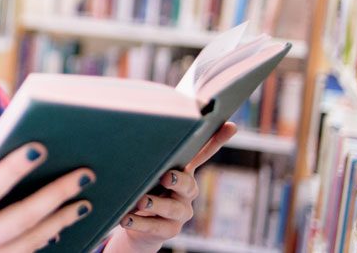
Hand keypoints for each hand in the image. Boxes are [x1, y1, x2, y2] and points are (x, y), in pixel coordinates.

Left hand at [104, 122, 237, 252]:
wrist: (140, 225)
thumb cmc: (144, 189)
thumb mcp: (148, 171)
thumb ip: (148, 156)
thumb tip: (131, 125)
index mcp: (184, 172)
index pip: (203, 154)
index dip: (217, 140)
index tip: (230, 126)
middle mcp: (187, 191)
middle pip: (188, 185)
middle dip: (178, 180)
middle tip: (166, 176)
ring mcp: (181, 212)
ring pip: (172, 208)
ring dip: (156, 204)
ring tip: (141, 201)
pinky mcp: (170, 230)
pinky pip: (156, 227)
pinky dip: (140, 222)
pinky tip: (126, 218)